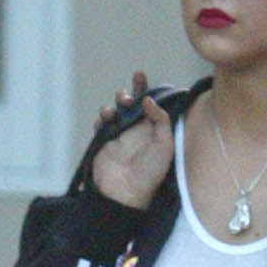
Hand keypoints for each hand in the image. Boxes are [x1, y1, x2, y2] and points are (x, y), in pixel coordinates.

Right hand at [91, 71, 173, 209]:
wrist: (126, 191)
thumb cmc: (150, 171)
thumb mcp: (165, 144)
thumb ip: (160, 119)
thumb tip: (149, 99)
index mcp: (154, 130)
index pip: (150, 104)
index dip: (145, 89)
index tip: (140, 75)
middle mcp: (137, 130)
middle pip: (132, 104)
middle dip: (128, 93)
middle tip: (127, 96)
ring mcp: (120, 135)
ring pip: (115, 110)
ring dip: (114, 104)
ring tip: (116, 107)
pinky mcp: (105, 141)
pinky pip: (101, 123)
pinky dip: (102, 118)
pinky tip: (106, 120)